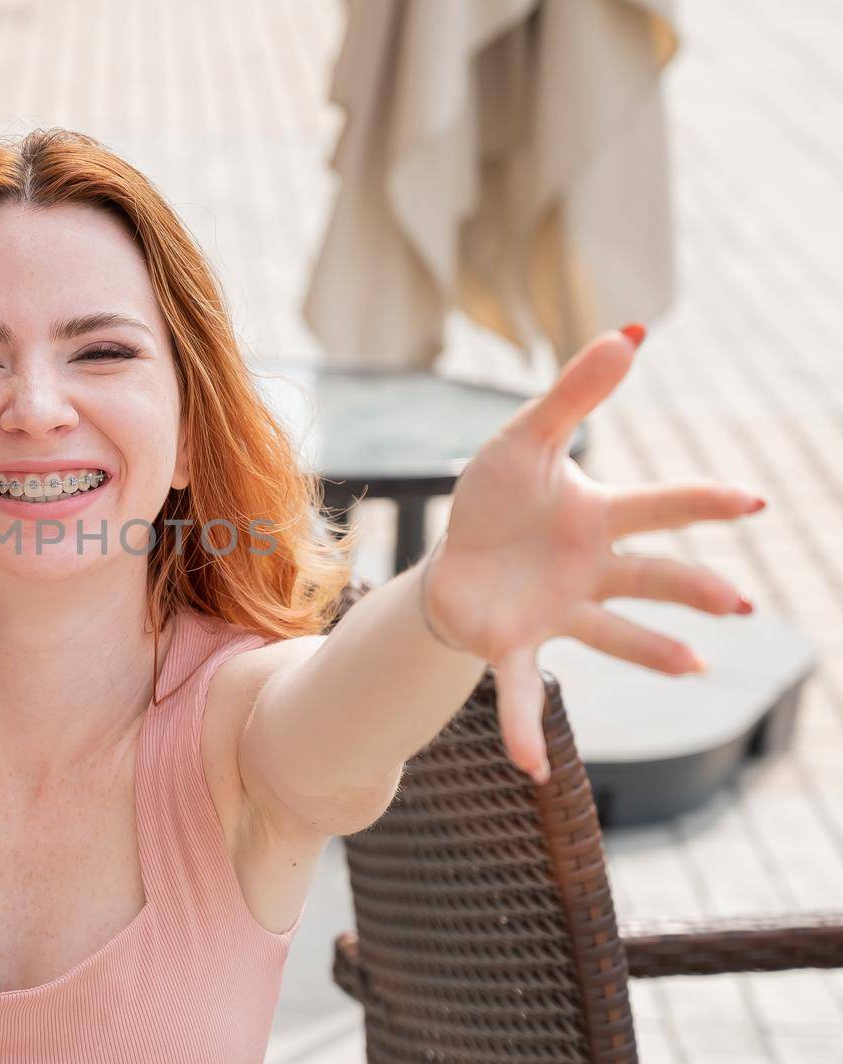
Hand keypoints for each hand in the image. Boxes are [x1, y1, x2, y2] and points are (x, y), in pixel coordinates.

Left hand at [422, 325, 765, 782]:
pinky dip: (525, 728)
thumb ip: (573, 395)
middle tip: (734, 601)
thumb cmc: (496, 498)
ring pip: (610, 636)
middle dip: (691, 588)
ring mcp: (556, 613)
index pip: (657, 506)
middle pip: (648, 577)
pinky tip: (533, 769)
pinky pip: (521, 691)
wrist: (452, 553)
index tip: (751, 498)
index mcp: (597, 519)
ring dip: (649, 652)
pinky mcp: (512, 646)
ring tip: (694, 668)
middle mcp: (589, 571)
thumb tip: (632, 330)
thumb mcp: (524, 440)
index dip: (701, 502)